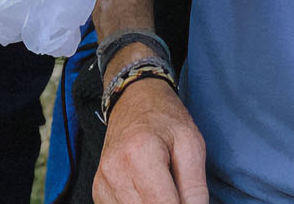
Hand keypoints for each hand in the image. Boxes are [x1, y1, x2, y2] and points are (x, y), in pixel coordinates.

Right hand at [93, 78, 207, 203]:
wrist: (134, 99)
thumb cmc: (166, 119)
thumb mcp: (192, 145)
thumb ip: (195, 190)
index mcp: (141, 153)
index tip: (186, 197)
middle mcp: (115, 170)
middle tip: (176, 188)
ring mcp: (102, 182)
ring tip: (161, 186)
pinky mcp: (98, 191)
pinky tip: (147, 190)